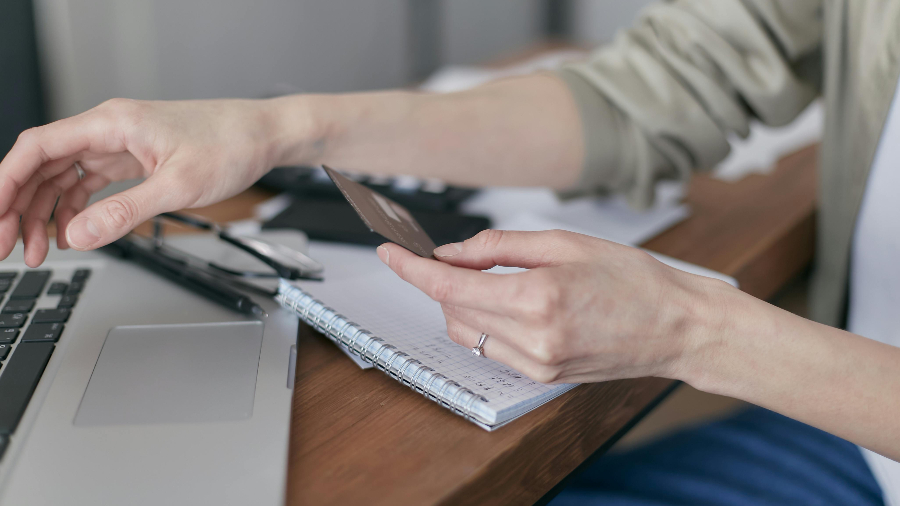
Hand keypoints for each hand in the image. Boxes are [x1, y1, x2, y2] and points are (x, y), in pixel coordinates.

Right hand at [0, 97, 302, 266]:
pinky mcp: (134, 159)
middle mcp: (109, 129)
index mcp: (112, 123)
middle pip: (43, 165)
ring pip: (64, 177)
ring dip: (47, 213)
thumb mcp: (178, 186)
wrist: (264, 135)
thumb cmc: (231, 145)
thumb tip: (79, 235)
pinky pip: (90, 183)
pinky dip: (77, 209)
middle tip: (8, 247)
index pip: (38, 147)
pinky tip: (72, 235)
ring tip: (39, 252)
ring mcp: (121, 144)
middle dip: (20, 206)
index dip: (6, 182)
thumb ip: (126, 212)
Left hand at [377, 229, 729, 383]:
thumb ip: (500, 248)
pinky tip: (508, 304)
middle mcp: (533, 339)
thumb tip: (452, 253)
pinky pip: (493, 349)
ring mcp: (537, 364)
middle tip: (452, 257)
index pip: (448, 286)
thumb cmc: (633, 279)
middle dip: (441, 282)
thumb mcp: (565, 243)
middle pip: (452, 311)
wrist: (676, 326)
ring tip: (488, 278)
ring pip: (468, 333)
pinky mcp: (543, 377)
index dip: (410, 269)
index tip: (389, 252)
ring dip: (461, 304)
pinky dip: (486, 324)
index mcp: (537, 298)